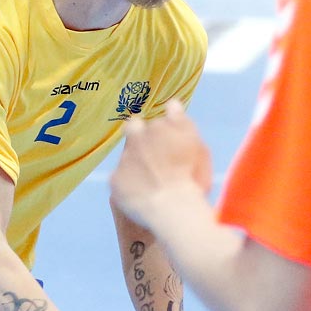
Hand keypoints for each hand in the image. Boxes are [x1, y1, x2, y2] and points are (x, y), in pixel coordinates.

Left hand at [110, 100, 211, 227]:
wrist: (173, 206)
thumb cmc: (191, 178)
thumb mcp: (196, 145)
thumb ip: (181, 122)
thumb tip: (171, 103)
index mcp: (160, 127)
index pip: (156, 121)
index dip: (157, 131)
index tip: (163, 142)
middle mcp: (138, 138)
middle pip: (133, 129)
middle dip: (139, 137)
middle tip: (151, 156)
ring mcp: (124, 159)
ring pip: (127, 157)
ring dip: (136, 165)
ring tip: (151, 184)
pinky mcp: (115, 180)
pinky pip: (120, 180)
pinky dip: (128, 186)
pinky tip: (142, 197)